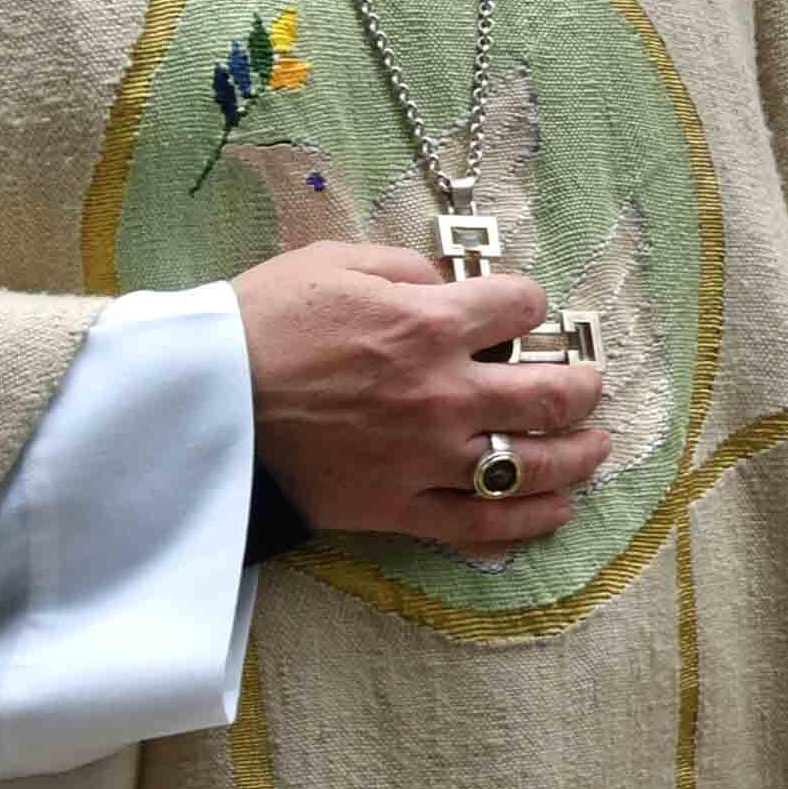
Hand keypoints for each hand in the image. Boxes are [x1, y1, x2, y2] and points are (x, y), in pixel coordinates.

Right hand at [237, 238, 610, 551]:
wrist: (194, 406)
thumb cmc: (254, 326)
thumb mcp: (330, 264)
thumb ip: (403, 269)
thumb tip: (448, 282)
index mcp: (427, 324)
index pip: (520, 307)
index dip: (529, 304)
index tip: (523, 311)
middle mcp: (443, 392)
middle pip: (553, 393)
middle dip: (583, 386)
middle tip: (587, 385)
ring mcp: (427, 456)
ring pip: (536, 464)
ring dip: (580, 455)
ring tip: (593, 447)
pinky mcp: (399, 508)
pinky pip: (483, 525)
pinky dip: (529, 521)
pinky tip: (556, 510)